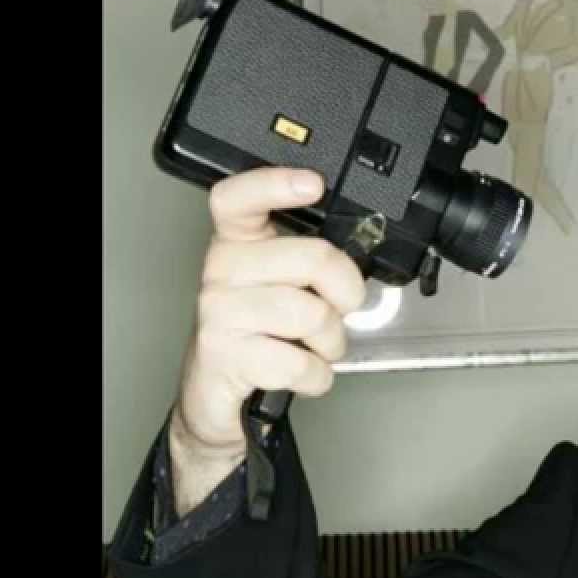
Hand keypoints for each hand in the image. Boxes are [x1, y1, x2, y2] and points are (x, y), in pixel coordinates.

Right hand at [171, 167, 366, 474]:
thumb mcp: (283, 286)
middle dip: (347, 290)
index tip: (312, 183)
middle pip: (311, 258)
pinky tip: (304, 373)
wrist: (216, 393)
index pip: (238, 199)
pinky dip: (317, 376)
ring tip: (317, 346)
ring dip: (331, 340)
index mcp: (239, 243)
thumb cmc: (260, 334)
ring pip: (310, 314)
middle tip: (343, 307)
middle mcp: (223, 270)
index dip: (274, 184)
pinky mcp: (224, 355)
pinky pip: (299, 363)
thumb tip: (361, 247)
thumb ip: (311, 262)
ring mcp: (219, 312)